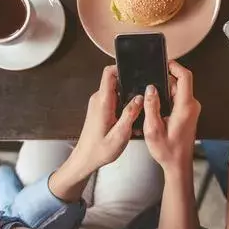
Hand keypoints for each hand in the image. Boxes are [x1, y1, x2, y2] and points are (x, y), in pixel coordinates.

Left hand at [50, 66, 141, 200]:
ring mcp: (99, 103)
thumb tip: (140, 98)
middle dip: (131, 85)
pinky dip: (124, 106)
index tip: (136, 70)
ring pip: (117, 91)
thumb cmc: (99, 151)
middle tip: (145, 97)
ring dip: (129, 98)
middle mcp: (99, 99)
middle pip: (116, 80)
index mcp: (103, 102)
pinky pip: (115, 100)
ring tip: (139, 110)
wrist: (84, 161)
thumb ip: (130, 114)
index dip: (121, 67)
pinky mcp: (101, 109)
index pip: (109, 73)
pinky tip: (131, 119)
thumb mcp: (120, 135)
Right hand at [144, 61, 200, 171]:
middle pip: (181, 82)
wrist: (178, 164)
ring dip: (166, 89)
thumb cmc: (168, 151)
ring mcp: (191, 109)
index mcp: (185, 107)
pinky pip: (179, 98)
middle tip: (150, 80)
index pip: (185, 77)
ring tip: (151, 94)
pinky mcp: (189, 113)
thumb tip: (150, 89)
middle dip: (165, 79)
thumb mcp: (153, 129)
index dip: (175, 66)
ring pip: (179, 90)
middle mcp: (191, 105)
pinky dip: (168, 96)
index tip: (165, 62)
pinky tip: (156, 104)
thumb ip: (151, 106)